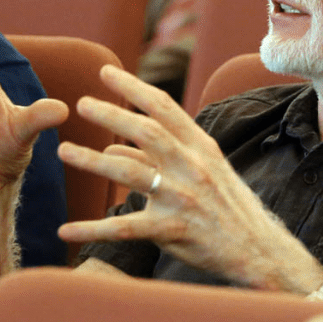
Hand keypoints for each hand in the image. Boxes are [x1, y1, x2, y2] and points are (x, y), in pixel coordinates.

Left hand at [58, 65, 322, 291]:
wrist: (258, 250)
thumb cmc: (228, 208)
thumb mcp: (203, 172)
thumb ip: (158, 158)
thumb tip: (112, 148)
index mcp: (201, 147)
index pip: (164, 107)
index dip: (133, 87)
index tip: (106, 72)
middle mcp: (193, 167)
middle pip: (147, 132)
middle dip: (112, 114)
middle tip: (81, 103)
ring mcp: (183, 198)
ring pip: (131, 174)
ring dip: (93, 161)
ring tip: (64, 151)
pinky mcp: (172, 231)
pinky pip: (125, 228)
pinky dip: (93, 229)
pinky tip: (66, 230)